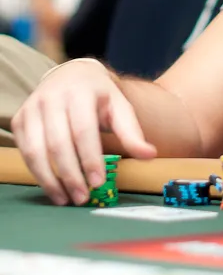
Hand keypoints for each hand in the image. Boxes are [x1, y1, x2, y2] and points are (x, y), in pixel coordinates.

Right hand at [11, 61, 155, 206]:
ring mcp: (32, 107)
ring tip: (67, 198)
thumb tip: (149, 155)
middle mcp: (52, 97)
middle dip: (71, 175)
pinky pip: (25, 152)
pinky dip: (38, 174)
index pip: (83, 130)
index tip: (98, 183)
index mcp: (80, 92)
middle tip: (83, 197)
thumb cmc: (99, 96)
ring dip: (51, 180)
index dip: (90, 158)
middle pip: (58, 143)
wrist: (72, 75)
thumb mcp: (119, 107)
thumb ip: (132, 132)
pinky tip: (53, 187)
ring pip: (37, 151)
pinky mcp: (20, 119)